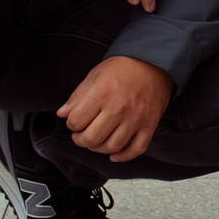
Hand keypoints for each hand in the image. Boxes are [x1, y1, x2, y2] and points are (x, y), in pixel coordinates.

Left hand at [57, 56, 174, 162]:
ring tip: (97, 140)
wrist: (155, 62)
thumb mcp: (95, 75)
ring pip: (112, 147)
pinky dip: (124, 156)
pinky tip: (115, 154)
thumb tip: (63, 113)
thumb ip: (78, 96)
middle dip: (81, 140)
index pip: (76, 122)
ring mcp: (135, 119)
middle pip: (92, 139)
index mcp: (102, 94)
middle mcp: (118, 109)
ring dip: (99, 148)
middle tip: (81, 135)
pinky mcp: (149, 125)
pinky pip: (136, 149)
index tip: (74, 121)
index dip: (71, 124)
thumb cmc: (124, 67)